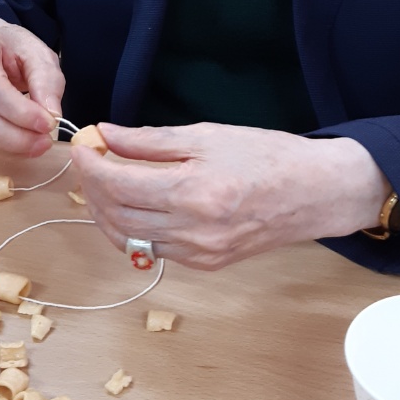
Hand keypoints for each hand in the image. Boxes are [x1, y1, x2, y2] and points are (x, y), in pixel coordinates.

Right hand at [0, 16, 63, 159]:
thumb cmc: (7, 49)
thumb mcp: (36, 53)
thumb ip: (47, 81)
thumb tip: (51, 115)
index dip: (19, 112)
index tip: (47, 125)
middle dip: (13, 138)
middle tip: (43, 143)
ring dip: (3, 149)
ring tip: (32, 147)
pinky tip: (10, 147)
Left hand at [71, 122, 390, 270]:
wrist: (317, 192)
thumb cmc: (269, 156)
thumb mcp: (208, 135)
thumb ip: (151, 140)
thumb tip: (106, 135)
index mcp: (193, 193)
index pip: (118, 185)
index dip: (90, 166)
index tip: (82, 147)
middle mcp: (193, 231)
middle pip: (117, 216)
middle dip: (92, 189)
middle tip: (89, 163)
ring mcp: (200, 254)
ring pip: (130, 240)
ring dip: (106, 213)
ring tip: (103, 184)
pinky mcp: (207, 264)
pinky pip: (154, 250)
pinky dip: (133, 229)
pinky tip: (134, 206)